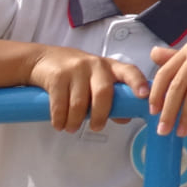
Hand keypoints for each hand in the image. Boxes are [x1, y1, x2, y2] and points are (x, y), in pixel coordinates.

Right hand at [27, 45, 148, 131]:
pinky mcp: (57, 76)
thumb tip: (126, 118)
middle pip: (103, 93)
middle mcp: (95, 65)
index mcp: (110, 67)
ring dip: (75, 121)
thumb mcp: (96, 80)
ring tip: (72, 128)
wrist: (43, 59)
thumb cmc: (76, 73)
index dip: (138, 83)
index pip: (129, 72)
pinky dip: (60, 120)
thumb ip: (111, 98)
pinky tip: (60, 124)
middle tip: (96, 127)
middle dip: (100, 115)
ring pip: (79, 103)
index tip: (143, 96)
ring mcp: (76, 69)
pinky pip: (60, 105)